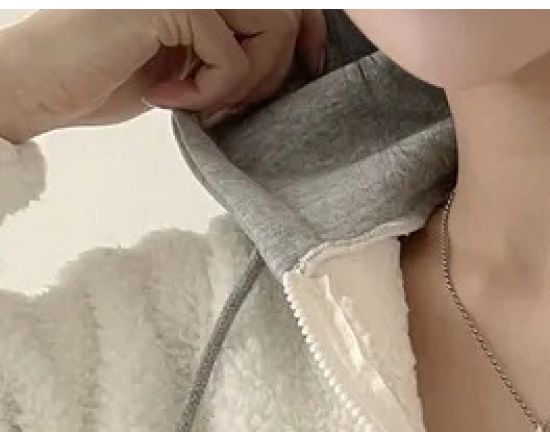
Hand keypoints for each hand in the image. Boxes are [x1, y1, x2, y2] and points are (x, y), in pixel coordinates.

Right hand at [0, 10, 326, 142]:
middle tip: (230, 105)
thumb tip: (298, 61)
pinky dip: (211, 92)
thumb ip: (234, 47)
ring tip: (200, 102)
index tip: (305, 73)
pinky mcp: (168, 4)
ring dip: (245, 84)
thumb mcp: (190, 59)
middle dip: (272, 73)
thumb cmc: (106, 74)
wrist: (42, 83)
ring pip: (269, 30)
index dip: (307, 33)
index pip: (283, 1)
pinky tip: (167, 98)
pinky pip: (230, 56)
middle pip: (283, 14)